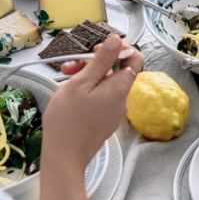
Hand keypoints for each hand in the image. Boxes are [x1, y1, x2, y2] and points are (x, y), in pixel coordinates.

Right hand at [43, 36, 142, 172]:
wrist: (64, 158)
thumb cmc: (68, 121)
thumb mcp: (81, 83)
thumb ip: (101, 61)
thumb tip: (117, 40)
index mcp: (120, 87)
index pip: (135, 57)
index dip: (118, 49)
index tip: (96, 51)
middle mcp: (122, 99)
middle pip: (116, 70)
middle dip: (94, 63)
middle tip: (71, 67)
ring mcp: (114, 111)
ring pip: (105, 84)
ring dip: (87, 77)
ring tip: (65, 81)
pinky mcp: (105, 120)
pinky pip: (101, 98)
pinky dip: (88, 92)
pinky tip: (70, 97)